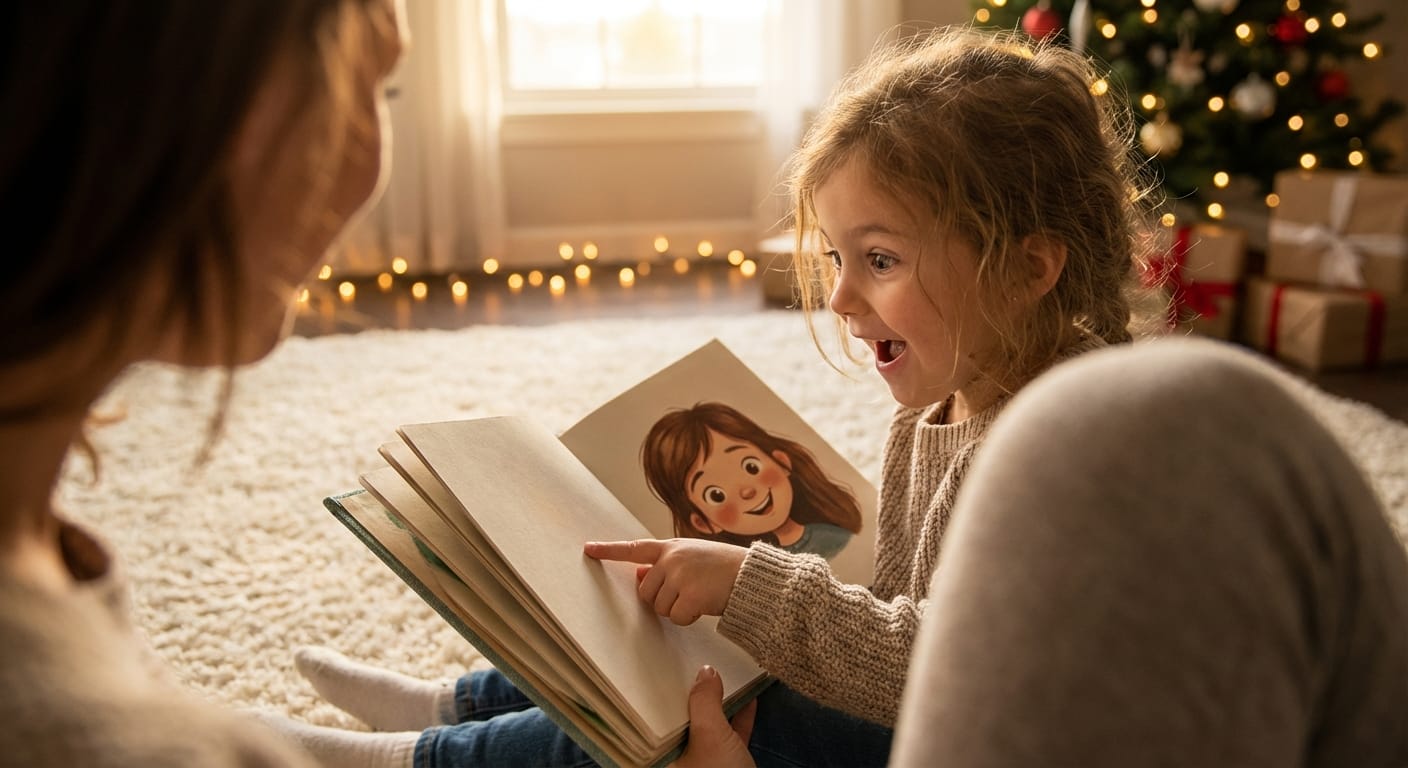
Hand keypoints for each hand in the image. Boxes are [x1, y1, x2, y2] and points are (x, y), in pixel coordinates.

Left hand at [584, 538, 745, 624]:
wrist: (753, 576)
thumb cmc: (725, 568)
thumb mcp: (694, 557)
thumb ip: (667, 565)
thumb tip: (639, 576)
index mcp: (672, 547)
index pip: (635, 548)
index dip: (609, 550)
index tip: (588, 549)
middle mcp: (672, 559)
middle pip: (646, 592)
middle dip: (663, 599)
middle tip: (688, 593)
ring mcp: (680, 576)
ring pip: (660, 607)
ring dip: (678, 609)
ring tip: (700, 596)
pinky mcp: (689, 595)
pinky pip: (676, 618)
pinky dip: (689, 618)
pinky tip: (705, 606)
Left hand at [671, 665, 756, 767]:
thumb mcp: (709, 734)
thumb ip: (704, 702)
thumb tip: (706, 672)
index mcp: (665, 753)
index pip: (662, 712)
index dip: (672, 688)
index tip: (681, 665)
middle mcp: (682, 756)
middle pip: (689, 715)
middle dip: (700, 692)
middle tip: (705, 665)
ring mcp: (707, 760)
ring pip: (713, 723)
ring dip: (723, 701)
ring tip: (728, 675)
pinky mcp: (729, 763)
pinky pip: (733, 733)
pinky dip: (741, 716)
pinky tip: (750, 697)